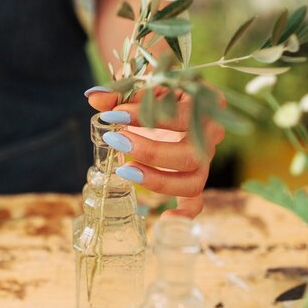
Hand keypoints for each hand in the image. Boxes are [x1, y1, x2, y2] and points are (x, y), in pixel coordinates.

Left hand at [85, 87, 224, 218]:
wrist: (168, 102)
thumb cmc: (157, 93)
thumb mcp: (141, 87)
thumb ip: (119, 93)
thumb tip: (95, 98)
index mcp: (206, 102)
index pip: (180, 113)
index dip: (146, 115)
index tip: (115, 114)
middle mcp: (212, 133)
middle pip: (191, 152)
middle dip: (151, 151)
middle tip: (117, 141)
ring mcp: (205, 160)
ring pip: (193, 181)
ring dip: (158, 180)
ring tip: (125, 171)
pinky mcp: (194, 179)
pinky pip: (196, 202)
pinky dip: (183, 214)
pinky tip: (163, 220)